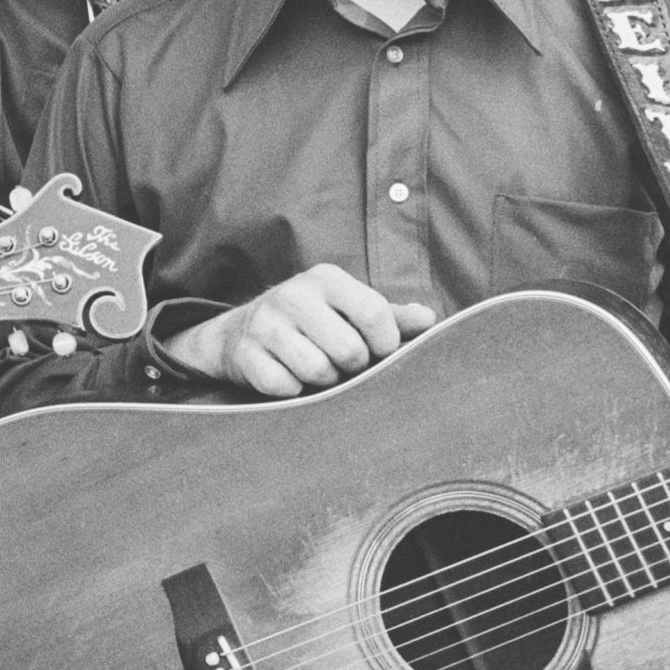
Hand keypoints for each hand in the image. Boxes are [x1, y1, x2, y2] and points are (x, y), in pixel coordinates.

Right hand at [163, 264, 436, 397]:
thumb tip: (428, 320)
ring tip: (318, 369)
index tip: (379, 350)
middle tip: (343, 362)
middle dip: (353, 366)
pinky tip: (289, 376)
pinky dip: (294, 391)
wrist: (241, 332)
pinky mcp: (244, 354)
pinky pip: (285, 386)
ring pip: (317, 371)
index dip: (385, 342)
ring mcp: (264, 324)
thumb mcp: (349, 309)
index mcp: (325, 279)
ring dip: (324, 381)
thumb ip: (391, 316)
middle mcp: (292, 295)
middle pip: (349, 350)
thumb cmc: (313, 322)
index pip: (373, 312)